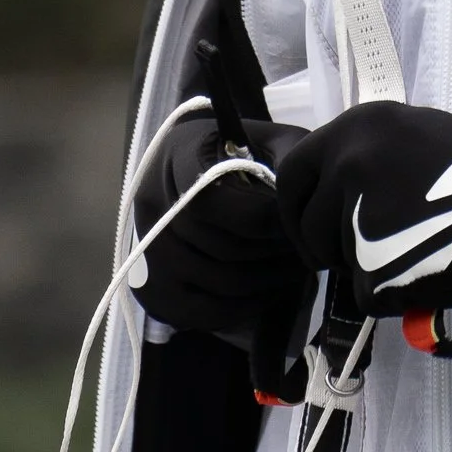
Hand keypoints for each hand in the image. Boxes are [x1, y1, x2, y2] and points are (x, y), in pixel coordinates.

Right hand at [134, 112, 309, 343]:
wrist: (202, 165)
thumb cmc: (244, 151)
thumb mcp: (270, 139)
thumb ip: (285, 160)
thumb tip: (295, 209)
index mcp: (179, 156)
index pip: (213, 202)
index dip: (264, 221)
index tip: (295, 224)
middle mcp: (151, 203)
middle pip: (219, 247)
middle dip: (273, 253)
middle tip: (305, 251)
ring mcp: (146, 248)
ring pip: (217, 282)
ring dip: (268, 282)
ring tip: (296, 268)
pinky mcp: (153, 286)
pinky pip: (203, 312)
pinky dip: (246, 308)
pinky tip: (272, 291)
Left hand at [275, 104, 451, 316]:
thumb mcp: (416, 134)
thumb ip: (367, 152)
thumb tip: (329, 181)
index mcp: (358, 129)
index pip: (294, 173)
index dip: (298, 208)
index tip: (310, 227)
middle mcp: (349, 166)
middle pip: (308, 224)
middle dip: (325, 245)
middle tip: (360, 253)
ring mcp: (358, 219)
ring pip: (339, 260)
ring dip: (366, 266)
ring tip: (417, 250)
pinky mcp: (375, 271)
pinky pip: (366, 293)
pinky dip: (391, 294)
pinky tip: (427, 272)